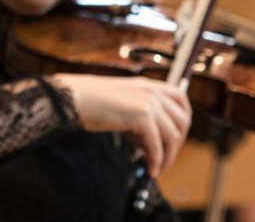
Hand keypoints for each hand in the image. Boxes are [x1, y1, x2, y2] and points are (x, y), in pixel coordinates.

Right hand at [53, 74, 191, 177]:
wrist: (71, 97)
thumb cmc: (89, 101)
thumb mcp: (121, 103)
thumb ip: (139, 116)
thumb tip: (151, 143)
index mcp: (148, 85)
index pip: (180, 98)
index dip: (183, 120)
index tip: (177, 137)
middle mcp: (152, 91)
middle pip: (181, 121)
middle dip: (177, 144)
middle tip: (166, 158)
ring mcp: (148, 102)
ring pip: (172, 136)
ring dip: (167, 157)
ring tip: (157, 168)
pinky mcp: (142, 115)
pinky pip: (157, 145)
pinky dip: (157, 161)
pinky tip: (150, 170)